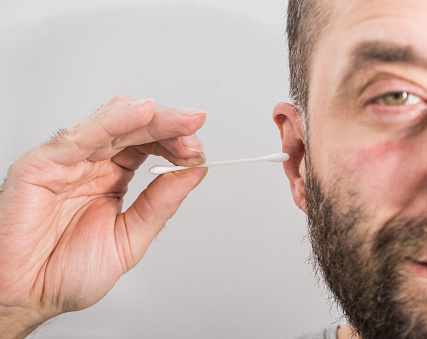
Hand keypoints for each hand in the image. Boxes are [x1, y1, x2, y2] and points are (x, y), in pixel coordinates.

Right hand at [0, 95, 207, 337]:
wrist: (24, 295)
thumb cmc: (65, 272)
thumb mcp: (130, 238)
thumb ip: (160, 203)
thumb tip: (193, 173)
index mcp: (113, 179)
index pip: (150, 146)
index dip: (176, 144)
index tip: (197, 151)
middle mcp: (93, 164)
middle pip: (137, 129)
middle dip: (171, 127)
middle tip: (194, 131)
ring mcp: (70, 160)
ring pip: (115, 122)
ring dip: (153, 119)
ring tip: (183, 122)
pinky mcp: (45, 162)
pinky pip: (83, 135)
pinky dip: (115, 121)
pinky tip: (143, 115)